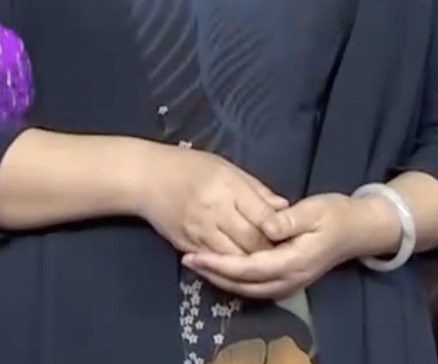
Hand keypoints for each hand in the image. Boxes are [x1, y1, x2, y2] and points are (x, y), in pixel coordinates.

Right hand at [134, 143, 288, 256]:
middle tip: (287, 254)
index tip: (291, 234)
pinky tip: (244, 269)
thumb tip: (284, 207)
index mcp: (227, 187)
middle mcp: (214, 212)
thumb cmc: (189, 167)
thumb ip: (256, 189)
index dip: (279, 229)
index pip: (261, 216)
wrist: (146, 179)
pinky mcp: (188, 247)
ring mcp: (199, 233)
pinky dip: (232, 269)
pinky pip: (216, 265)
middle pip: (251, 242)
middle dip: (271, 251)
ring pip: (235, 259)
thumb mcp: (226, 167)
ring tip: (269, 265)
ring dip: (253, 264)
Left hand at [182, 192, 397, 300]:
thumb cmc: (335, 214)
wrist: (358, 230)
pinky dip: (234, 279)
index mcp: (294, 261)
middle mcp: (290, 279)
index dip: (220, 264)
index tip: (195, 255)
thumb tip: (266, 226)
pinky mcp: (287, 280)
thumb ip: (288, 219)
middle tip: (187, 259)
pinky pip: (254, 286)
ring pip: (247, 289)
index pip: (249, 268)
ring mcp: (289, 283)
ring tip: (196, 263)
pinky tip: (219, 266)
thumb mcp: (314, 210)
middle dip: (213, 273)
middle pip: (243, 285)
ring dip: (220, 278)